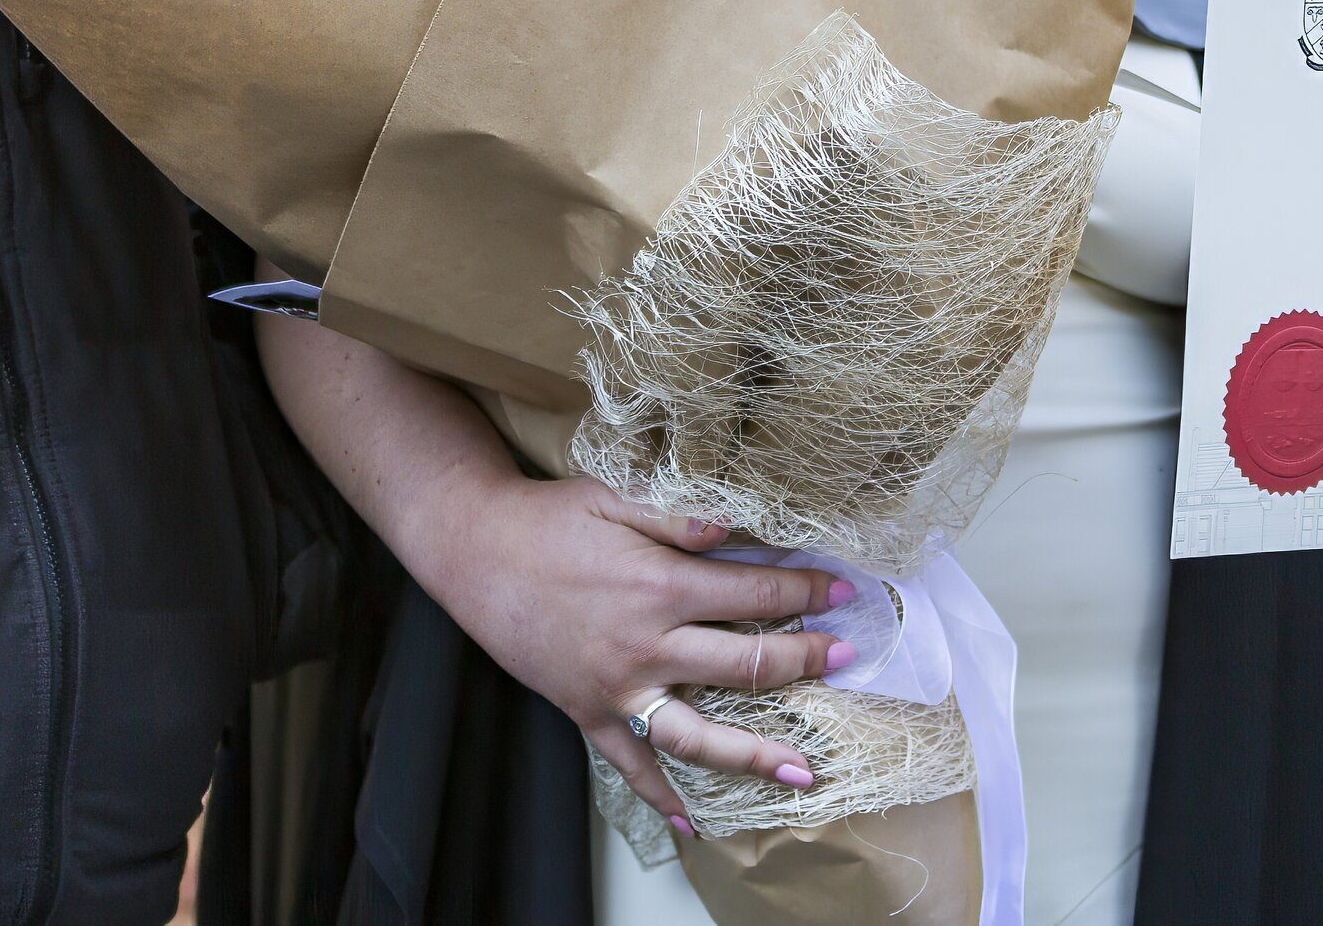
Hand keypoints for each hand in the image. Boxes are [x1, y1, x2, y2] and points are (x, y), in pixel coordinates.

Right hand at [253, 316, 849, 831]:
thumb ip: (680, 516)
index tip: (842, 593)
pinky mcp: (589, 713)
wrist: (476, 554)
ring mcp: (617, 688)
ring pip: (697, 734)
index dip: (804, 594)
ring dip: (753, 756)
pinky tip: (692, 824)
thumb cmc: (549, 520)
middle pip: (741, 665)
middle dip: (802, 662)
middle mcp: (645, 646)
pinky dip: (660, 798)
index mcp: (660, 586)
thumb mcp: (616, 497)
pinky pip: (630, 765)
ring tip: (802, 774)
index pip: (752, 596)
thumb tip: (739, 526)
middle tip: (846, 659)